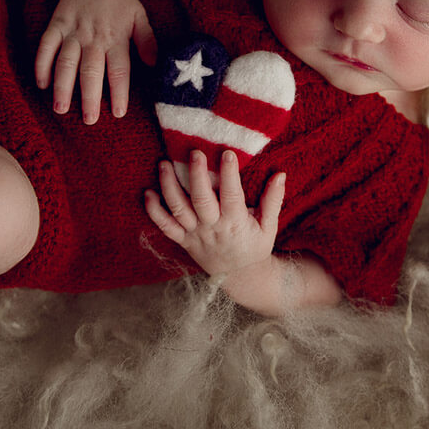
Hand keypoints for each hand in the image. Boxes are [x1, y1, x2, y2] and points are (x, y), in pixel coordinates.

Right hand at [34, 0, 156, 123]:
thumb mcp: (140, 17)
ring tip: (61, 109)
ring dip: (62, 86)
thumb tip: (154, 64)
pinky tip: (41, 83)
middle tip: (88, 120)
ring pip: (66, 61)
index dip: (119, 92)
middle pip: (91, 71)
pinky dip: (42, 64)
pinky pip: (45, 46)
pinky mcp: (56, 23)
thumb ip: (147, 41)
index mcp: (117, 37)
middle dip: (89, 97)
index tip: (118, 113)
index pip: (119, 69)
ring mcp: (73, 30)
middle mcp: (94, 36)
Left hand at [144, 150, 285, 278]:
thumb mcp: (269, 226)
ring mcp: (195, 234)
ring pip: (178, 209)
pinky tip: (148, 193)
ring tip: (164, 164)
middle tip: (194, 152)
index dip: (229, 174)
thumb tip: (280, 174)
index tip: (227, 153)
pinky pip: (164, 227)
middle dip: (196, 175)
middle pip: (201, 200)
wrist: (239, 276)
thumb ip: (273, 200)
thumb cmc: (255, 246)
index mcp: (235, 223)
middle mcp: (212, 227)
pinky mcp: (183, 240)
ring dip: (169, 186)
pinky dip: (154, 212)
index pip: (231, 195)